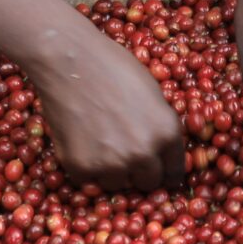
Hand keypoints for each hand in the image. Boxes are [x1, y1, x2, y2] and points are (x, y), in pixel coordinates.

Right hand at [29, 25, 185, 190]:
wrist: (68, 60)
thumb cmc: (111, 65)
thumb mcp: (152, 92)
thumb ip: (158, 125)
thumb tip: (158, 149)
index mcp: (167, 133)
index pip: (174, 172)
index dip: (164, 170)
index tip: (157, 171)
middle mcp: (143, 154)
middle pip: (148, 183)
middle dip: (138, 171)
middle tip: (123, 152)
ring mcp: (112, 164)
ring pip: (116, 183)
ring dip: (110, 170)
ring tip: (97, 140)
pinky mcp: (81, 167)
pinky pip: (87, 179)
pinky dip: (84, 165)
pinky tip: (79, 139)